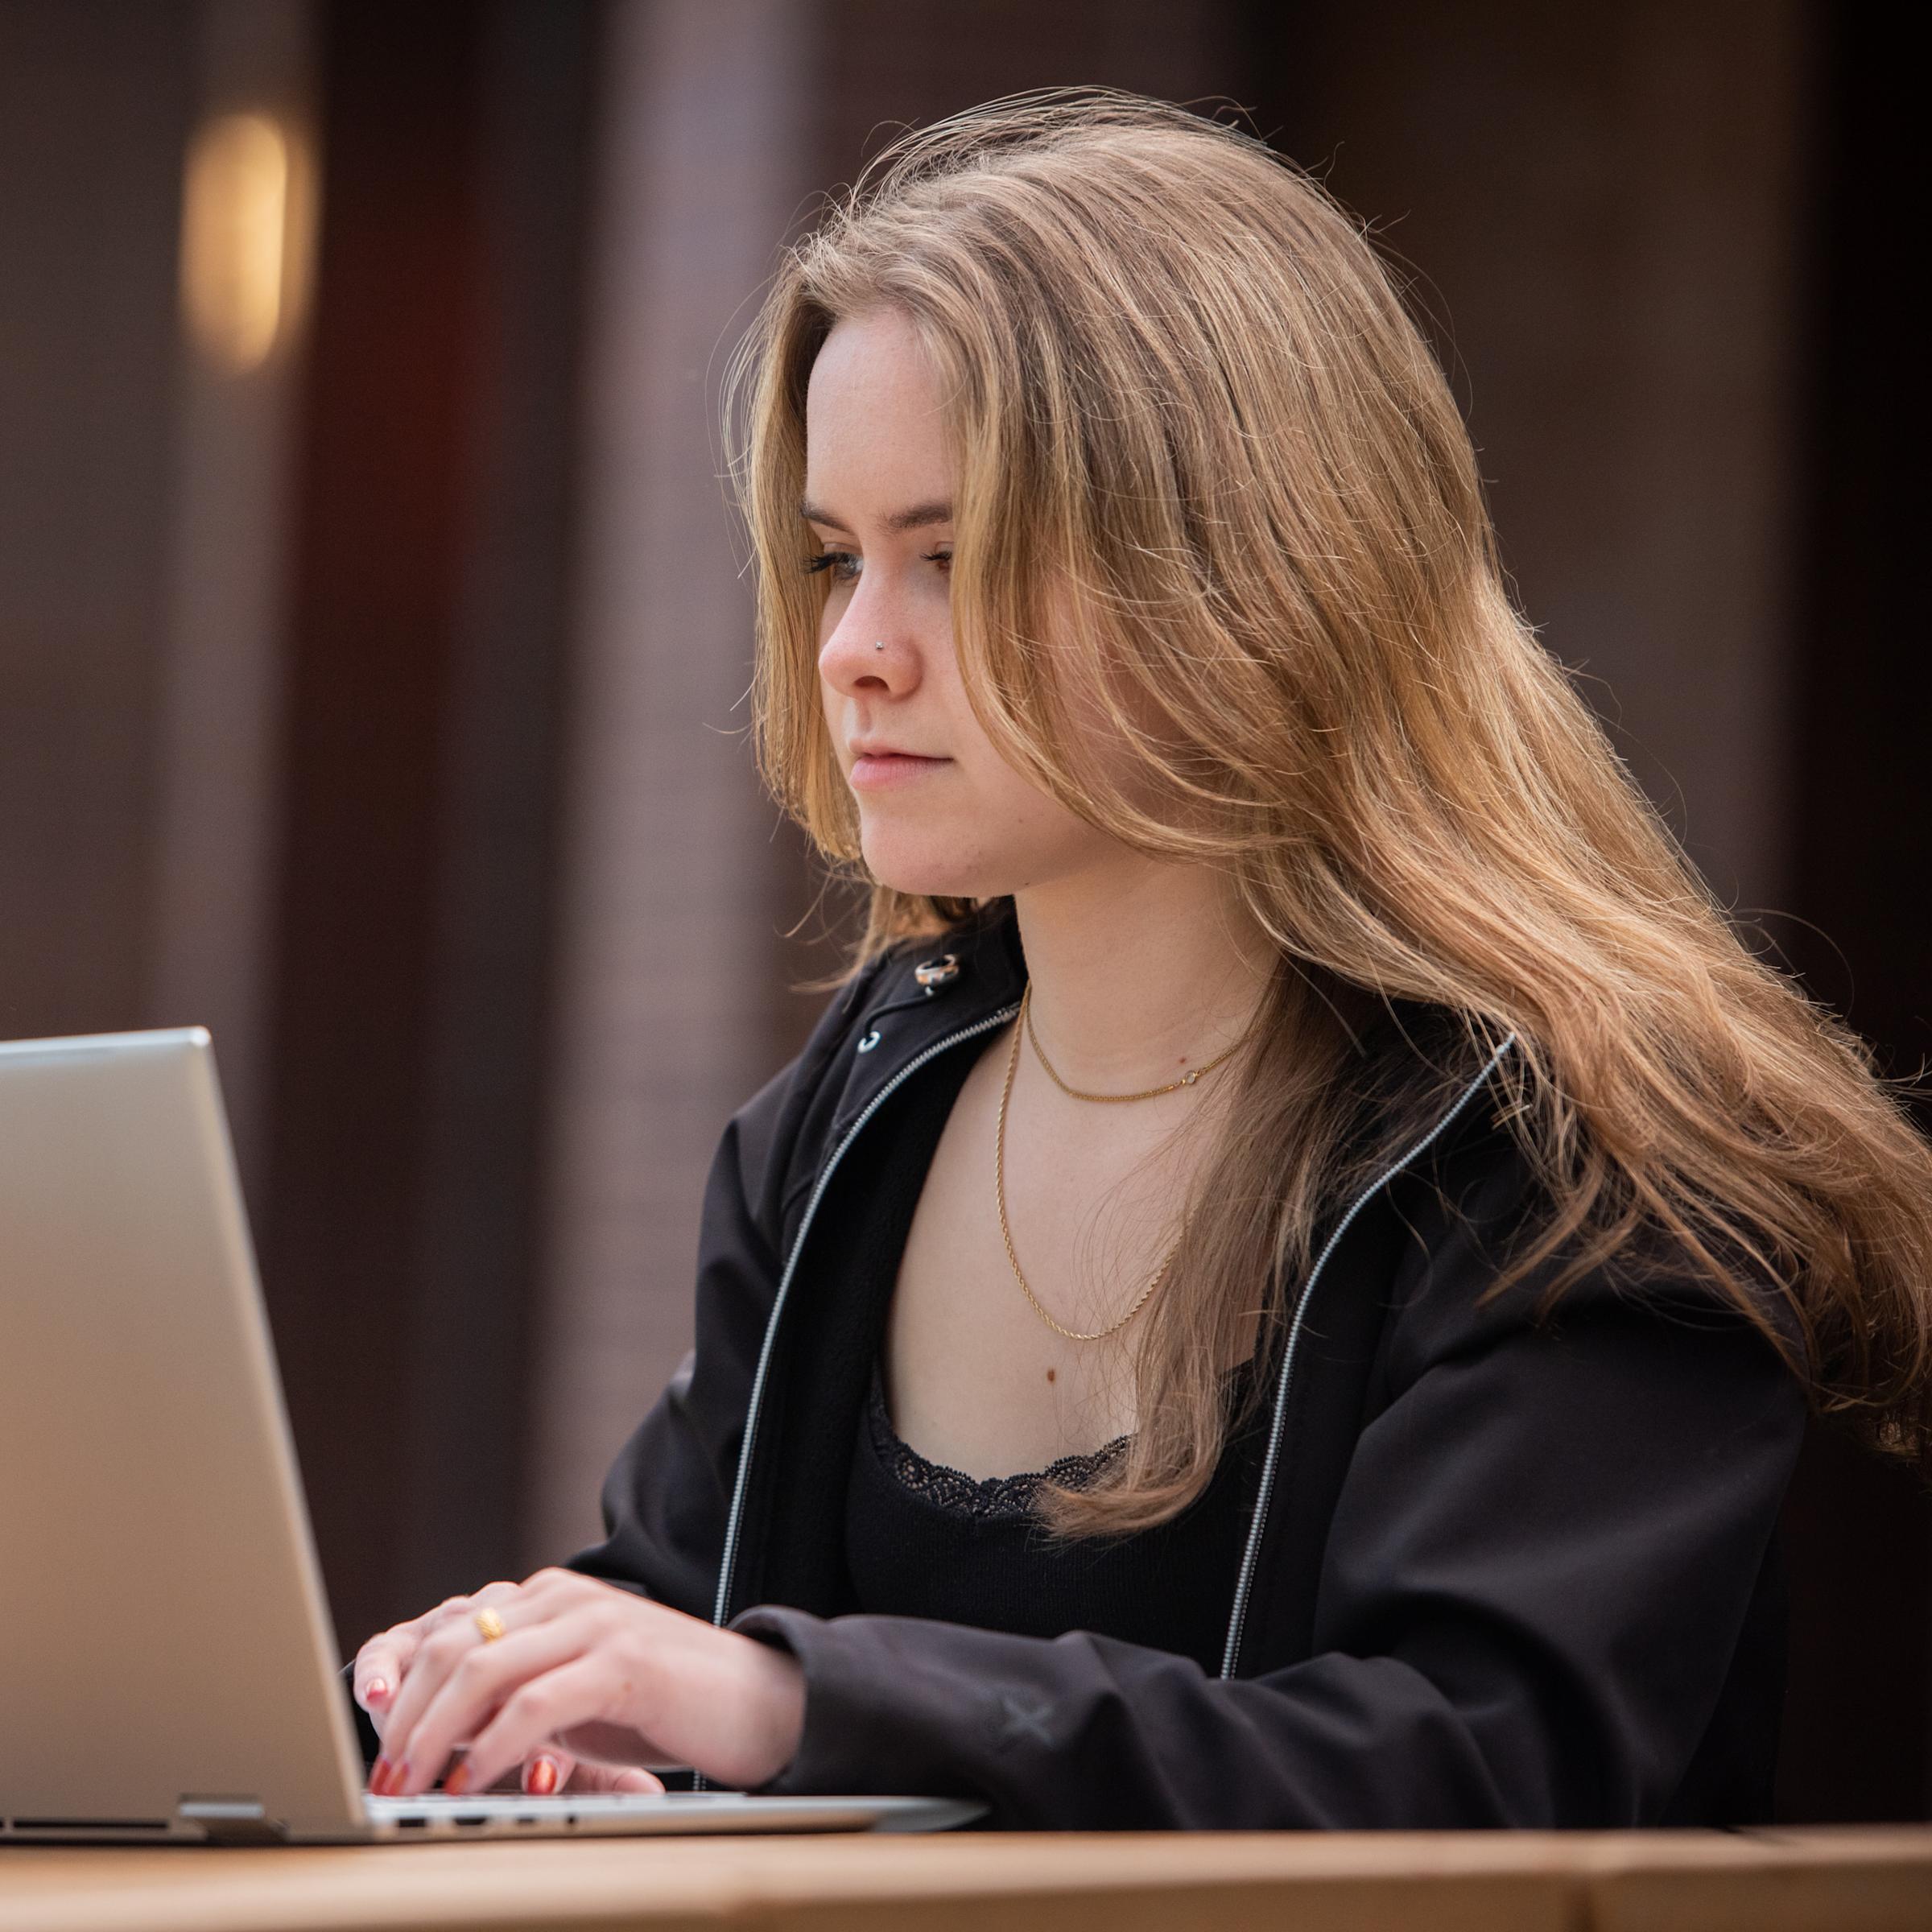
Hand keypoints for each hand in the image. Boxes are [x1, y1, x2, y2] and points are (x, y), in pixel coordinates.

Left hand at [351, 1570, 804, 1798]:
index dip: (397, 1677)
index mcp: (546, 1596)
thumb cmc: (660, 1706)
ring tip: (414, 1785)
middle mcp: (562, 1596)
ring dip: (436, 1735)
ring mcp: (592, 1623)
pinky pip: (535, 1703)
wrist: (758, 1702)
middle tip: (385, 1776)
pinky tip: (475, 1782)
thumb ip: (511, 1698)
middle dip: (405, 1715)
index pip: (445, 1627)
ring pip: (482, 1670)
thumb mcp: (571, 1695)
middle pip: (451, 1646)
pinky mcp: (621, 1661)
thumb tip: (432, 1740)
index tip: (371, 1737)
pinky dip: (493, 1747)